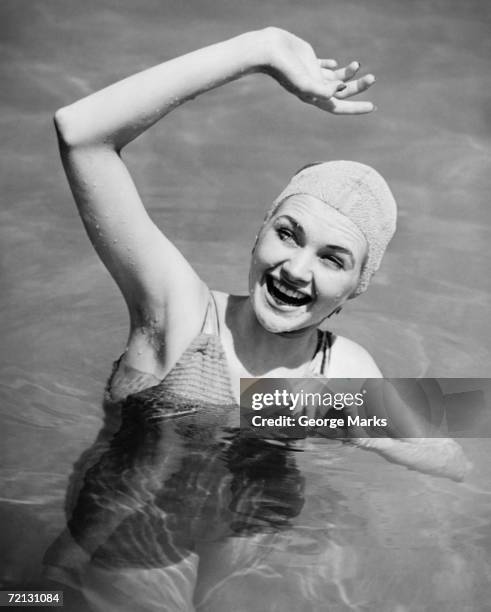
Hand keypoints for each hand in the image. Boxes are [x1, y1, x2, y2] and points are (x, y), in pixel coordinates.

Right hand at [260, 27, 375, 114]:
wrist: (268, 51)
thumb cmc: (284, 69)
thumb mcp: (304, 81)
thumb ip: (322, 88)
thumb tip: (341, 89)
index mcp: (314, 96)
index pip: (339, 106)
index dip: (355, 108)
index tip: (372, 107)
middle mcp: (315, 86)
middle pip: (341, 91)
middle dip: (358, 87)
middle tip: (372, 78)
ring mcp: (312, 73)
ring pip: (335, 78)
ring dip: (349, 74)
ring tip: (358, 64)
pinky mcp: (309, 60)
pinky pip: (324, 66)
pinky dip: (332, 66)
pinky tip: (336, 64)